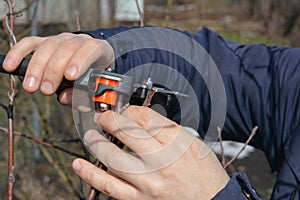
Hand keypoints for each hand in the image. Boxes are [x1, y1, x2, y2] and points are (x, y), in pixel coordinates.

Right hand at [2, 33, 113, 98]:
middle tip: (46, 90)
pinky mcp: (45, 41)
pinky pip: (30, 43)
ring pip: (48, 46)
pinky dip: (19, 53)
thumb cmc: (93, 79)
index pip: (90, 49)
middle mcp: (79, 40)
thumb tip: (62, 97)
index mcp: (98, 50)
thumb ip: (82, 96)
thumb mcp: (94, 90)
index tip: (71, 76)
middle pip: (66, 49)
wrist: (92, 64)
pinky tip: (10, 66)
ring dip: (37, 67)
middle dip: (54, 70)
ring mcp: (61, 39)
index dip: (80, 60)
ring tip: (31, 87)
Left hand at [72, 106, 228, 199]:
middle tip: (103, 117)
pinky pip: (110, 186)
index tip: (126, 111)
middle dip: (109, 120)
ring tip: (91, 135)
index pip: (144, 117)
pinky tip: (79, 165)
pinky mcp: (139, 199)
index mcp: (177, 142)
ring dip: (96, 142)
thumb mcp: (193, 143)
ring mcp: (148, 182)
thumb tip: (141, 119)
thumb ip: (167, 130)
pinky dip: (91, 174)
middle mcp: (161, 161)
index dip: (130, 110)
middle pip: (126, 131)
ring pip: (112, 157)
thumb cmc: (205, 173)